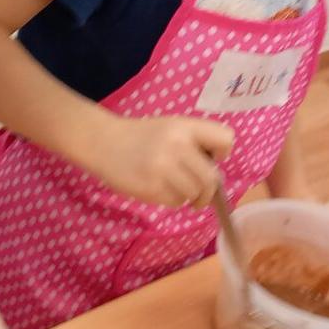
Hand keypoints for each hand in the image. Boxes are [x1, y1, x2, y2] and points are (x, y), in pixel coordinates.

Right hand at [83, 115, 234, 209]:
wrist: (103, 142)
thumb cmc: (141, 136)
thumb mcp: (171, 127)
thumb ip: (194, 144)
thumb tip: (214, 174)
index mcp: (184, 127)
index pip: (225, 139)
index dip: (221, 153)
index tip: (210, 158)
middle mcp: (177, 146)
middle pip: (212, 178)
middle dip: (208, 191)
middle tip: (199, 194)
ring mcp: (163, 167)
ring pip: (194, 193)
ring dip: (187, 196)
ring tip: (173, 188)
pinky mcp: (150, 187)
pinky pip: (174, 202)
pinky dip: (170, 200)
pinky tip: (157, 188)